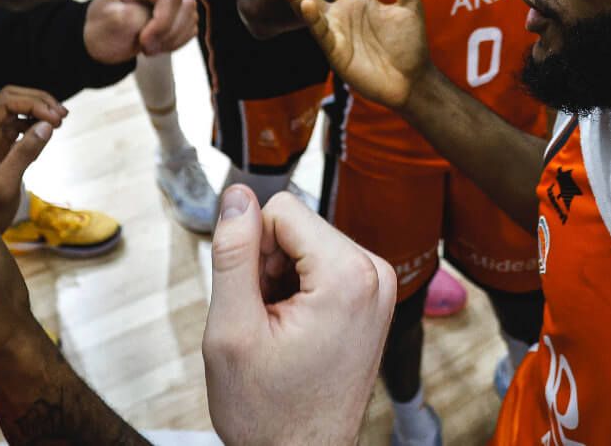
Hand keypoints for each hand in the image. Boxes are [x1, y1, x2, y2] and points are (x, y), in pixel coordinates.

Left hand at [0, 86, 67, 229]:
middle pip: (9, 100)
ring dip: (38, 111)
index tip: (54, 118)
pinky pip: (16, 124)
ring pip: (15, 110)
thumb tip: (47, 125)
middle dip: (38, 103)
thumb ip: (25, 152)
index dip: (31, 104)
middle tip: (62, 115)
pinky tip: (49, 130)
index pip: (2, 103)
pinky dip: (35, 124)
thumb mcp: (5, 184)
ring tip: (60, 120)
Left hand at [84, 0, 198, 61]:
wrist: (102, 39)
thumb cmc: (103, 27)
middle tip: (147, 47)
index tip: (144, 41)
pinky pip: (191, 26)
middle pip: (185, 4)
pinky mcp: (177, 10)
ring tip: (150, 47)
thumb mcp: (113, 21)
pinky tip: (159, 44)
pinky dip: (177, 41)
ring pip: (191, 15)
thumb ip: (139, 16)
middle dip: (168, 32)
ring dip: (173, 38)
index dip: (163, 22)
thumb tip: (162, 18)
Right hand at [204, 187, 394, 445]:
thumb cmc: (270, 413)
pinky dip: (299, 291)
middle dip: (268, 265)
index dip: (251, 250)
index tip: (253, 298)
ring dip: (281, 279)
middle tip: (264, 320)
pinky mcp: (372, 297)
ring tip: (279, 329)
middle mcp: (375, 274)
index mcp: (349, 276)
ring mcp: (379, 287)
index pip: (280, 209)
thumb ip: (233, 253)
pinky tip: (294, 330)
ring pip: (305, 243)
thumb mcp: (231, 329)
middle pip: (296, 225)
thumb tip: (236, 197)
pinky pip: (322, 264)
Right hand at [269, 0, 432, 110]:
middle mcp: (339, 17)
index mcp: (353, 2)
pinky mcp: (336, 53)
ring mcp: (335, 35)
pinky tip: (305, 5)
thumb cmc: (411, 45)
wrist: (414, 79)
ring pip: (309, 12)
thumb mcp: (410, 7)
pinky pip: (322, 33)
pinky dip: (313, 19)